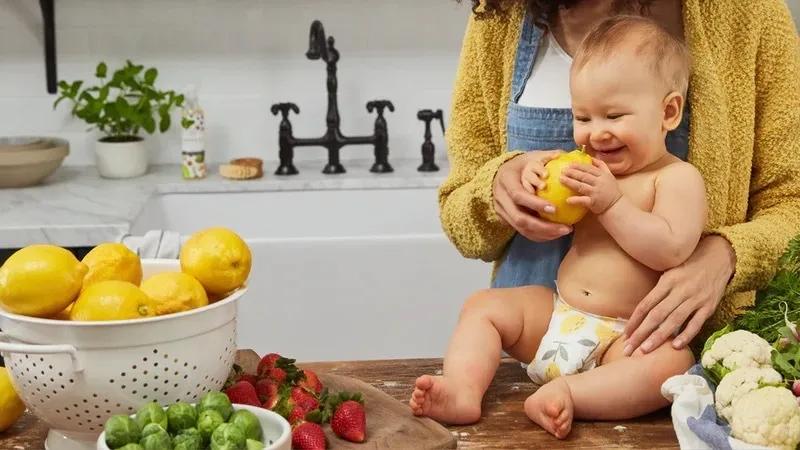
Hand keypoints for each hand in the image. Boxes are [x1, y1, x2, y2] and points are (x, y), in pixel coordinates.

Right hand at [493, 151, 572, 241]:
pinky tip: (555, 234)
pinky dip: (539, 235)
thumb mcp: (528, 157)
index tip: (555, 208)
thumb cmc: (519, 165)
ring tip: (563, 231)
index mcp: (505, 182)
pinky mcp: (506, 220)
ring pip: (521, 228)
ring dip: (544, 234)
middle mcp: (501, 199)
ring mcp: (502, 212)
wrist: (499, 175)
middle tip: (565, 228)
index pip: (518, 195)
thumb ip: (544, 156)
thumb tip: (563, 154)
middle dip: (543, 226)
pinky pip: (523, 232)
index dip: (535, 204)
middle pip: (519, 218)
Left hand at [560, 158, 621, 213]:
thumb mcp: (609, 175)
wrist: (616, 205)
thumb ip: (601, 166)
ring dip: (570, 182)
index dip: (579, 166)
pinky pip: (583, 201)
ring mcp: (596, 192)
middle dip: (573, 172)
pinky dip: (575, 200)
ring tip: (561, 179)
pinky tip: (567, 200)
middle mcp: (600, 182)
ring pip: (581, 186)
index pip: (589, 168)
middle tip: (563, 170)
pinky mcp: (594, 202)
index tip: (569, 164)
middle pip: (584, 176)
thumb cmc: (610, 190)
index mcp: (603, 175)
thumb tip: (590, 157)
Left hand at [623, 235, 736, 355]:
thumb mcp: (670, 272)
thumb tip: (641, 312)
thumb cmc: (689, 266)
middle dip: (641, 334)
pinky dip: (686, 334)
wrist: (719, 257)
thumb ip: (658, 290)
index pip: (645, 304)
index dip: (634, 321)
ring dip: (658, 337)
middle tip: (629, 349)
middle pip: (656, 315)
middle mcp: (680, 290)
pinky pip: (696, 323)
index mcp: (667, 281)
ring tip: (645, 351)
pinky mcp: (709, 306)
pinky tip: (675, 346)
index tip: (624, 335)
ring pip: (674, 321)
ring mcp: (695, 299)